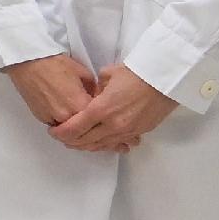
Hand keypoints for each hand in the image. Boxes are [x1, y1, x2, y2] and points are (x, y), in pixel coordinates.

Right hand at [5, 52, 101, 132]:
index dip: (100, 114)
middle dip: (87, 121)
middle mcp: (67, 116)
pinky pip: (56, 125)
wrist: (29, 62)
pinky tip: (59, 107)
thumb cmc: (54, 64)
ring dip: (72, 123)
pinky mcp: (41, 118)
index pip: (97, 119)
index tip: (99, 109)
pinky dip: (59, 120)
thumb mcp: (83, 72)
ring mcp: (52, 119)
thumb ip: (93, 88)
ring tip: (71, 109)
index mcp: (80, 104)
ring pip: (69, 130)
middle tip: (86, 111)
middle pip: (83, 128)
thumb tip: (96, 97)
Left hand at [52, 66, 177, 153]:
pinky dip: (104, 144)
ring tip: (77, 141)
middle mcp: (112, 125)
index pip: (74, 128)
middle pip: (85, 142)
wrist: (165, 79)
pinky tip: (98, 142)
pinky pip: (116, 144)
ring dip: (86, 145)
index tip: (53, 130)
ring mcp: (126, 132)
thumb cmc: (135, 73)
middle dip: (70, 141)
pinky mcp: (138, 133)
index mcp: (101, 109)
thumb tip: (92, 98)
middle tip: (62, 137)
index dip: (60, 132)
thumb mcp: (107, 75)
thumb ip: (95, 90)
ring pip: (101, 146)